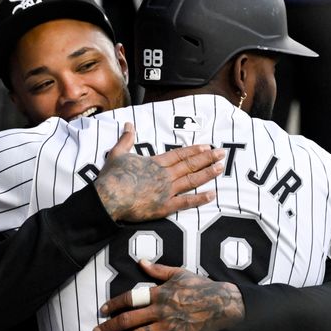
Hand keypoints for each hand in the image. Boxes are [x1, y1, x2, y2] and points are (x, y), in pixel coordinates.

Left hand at [92, 259, 243, 330]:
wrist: (223, 303)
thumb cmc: (202, 287)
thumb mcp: (179, 273)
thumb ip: (158, 270)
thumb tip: (140, 262)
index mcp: (159, 293)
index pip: (130, 299)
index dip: (114, 304)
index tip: (102, 310)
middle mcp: (160, 310)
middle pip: (129, 319)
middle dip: (110, 326)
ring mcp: (168, 326)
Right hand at [94, 122, 224, 221]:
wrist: (109, 197)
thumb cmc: (112, 176)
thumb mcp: (118, 153)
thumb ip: (126, 138)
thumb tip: (128, 124)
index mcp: (155, 163)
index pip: (179, 154)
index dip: (194, 150)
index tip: (207, 146)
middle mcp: (164, 175)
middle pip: (189, 165)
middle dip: (207, 158)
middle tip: (222, 153)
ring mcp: (166, 191)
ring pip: (191, 180)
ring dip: (207, 173)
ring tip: (221, 168)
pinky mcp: (164, 207)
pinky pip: (186, 202)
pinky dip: (200, 199)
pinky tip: (212, 194)